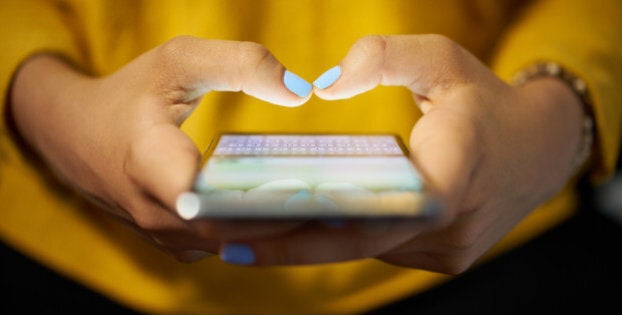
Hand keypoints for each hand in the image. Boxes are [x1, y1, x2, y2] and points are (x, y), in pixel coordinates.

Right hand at [9, 36, 312, 260]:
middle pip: (235, 230)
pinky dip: (262, 233)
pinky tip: (299, 214)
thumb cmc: (130, 95)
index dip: (263, 201)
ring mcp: (166, 236)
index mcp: (150, 164)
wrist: (75, 136)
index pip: (211, 200)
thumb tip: (301, 90)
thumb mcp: (178, 61)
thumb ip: (240, 64)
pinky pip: (228, 245)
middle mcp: (157, 214)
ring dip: (282, 231)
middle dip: (292, 219)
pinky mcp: (177, 243)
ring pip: (236, 244)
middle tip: (350, 204)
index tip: (314, 191)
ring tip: (335, 211)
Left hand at [219, 35, 584, 273]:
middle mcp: (451, 225)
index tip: (250, 233)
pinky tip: (298, 227)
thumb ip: (384, 57)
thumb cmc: (484, 101)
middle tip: (223, 240)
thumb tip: (323, 84)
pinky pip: (381, 249)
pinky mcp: (443, 257)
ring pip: (366, 250)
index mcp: (454, 171)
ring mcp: (448, 250)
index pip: (377, 212)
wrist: (538, 150)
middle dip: (289, 244)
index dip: (311, 229)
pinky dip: (341, 240)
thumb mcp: (442, 60)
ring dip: (311, 243)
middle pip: (357, 242)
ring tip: (247, 234)